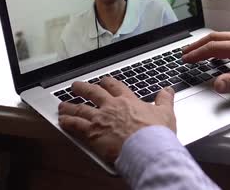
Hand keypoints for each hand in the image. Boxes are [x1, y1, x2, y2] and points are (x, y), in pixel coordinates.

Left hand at [58, 77, 175, 162]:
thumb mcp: (165, 112)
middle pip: (93, 93)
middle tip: (76, 86)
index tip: (103, 82)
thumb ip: (165, 99)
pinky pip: (75, 125)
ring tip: (63, 105)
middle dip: (83, 88)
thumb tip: (168, 90)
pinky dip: (67, 122)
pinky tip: (62, 121)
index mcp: (128, 100)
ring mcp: (100, 119)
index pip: (115, 86)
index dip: (107, 83)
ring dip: (70, 106)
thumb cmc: (156, 133)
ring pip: (80, 108)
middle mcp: (111, 106)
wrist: (147, 148)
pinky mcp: (92, 133)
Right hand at [182, 32, 229, 93]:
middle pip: (215, 37)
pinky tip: (220, 51)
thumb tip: (216, 85)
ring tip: (198, 50)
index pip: (212, 48)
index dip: (197, 54)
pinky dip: (219, 43)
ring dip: (208, 42)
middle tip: (186, 51)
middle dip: (198, 45)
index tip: (186, 58)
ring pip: (223, 36)